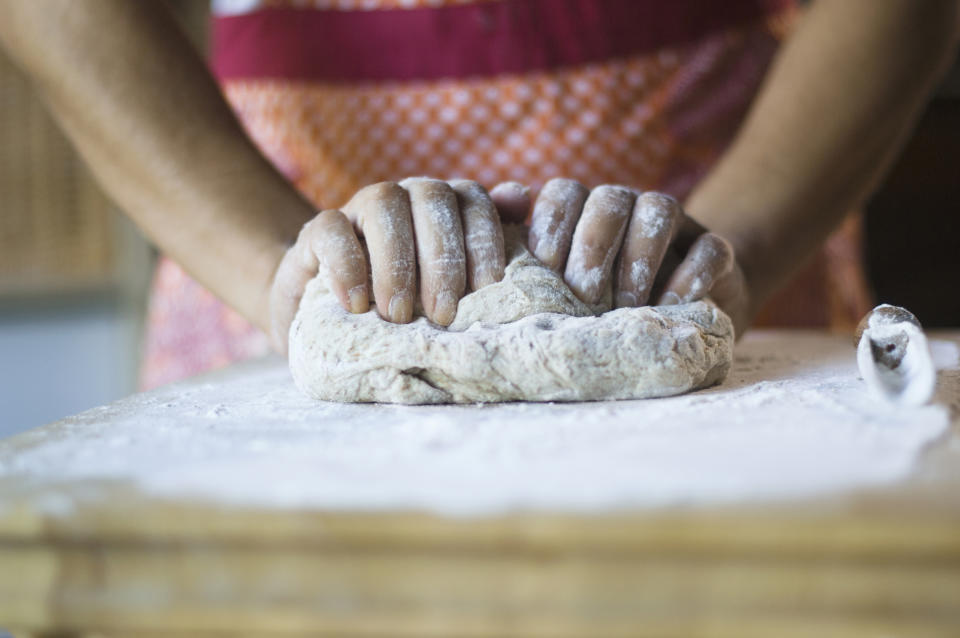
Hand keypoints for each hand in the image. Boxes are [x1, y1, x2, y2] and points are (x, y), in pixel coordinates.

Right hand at [269, 178, 529, 351]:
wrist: (331, 320)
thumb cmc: (409, 308)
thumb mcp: (452, 289)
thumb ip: (486, 246)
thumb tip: (522, 196)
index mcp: (446, 207)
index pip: (474, 201)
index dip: (484, 239)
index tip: (488, 287)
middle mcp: (407, 197)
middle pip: (433, 198)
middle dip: (442, 258)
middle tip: (443, 314)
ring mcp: (360, 209)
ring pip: (383, 203)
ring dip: (395, 262)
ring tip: (397, 315)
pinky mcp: (317, 230)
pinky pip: (331, 228)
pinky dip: (346, 265)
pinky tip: (356, 304)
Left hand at [527, 178, 750, 334]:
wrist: (680, 312)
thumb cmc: (600, 304)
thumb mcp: (561, 288)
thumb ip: (528, 264)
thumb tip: (495, 239)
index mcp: (583, 212)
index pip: (563, 194)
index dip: (552, 225)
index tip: (544, 268)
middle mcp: (626, 207)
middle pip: (608, 199)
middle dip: (592, 246)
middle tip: (585, 295)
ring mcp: (674, 226)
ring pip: (658, 208)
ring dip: (640, 257)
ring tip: (627, 306)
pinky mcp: (715, 248)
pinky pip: (709, 246)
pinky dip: (692, 273)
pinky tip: (672, 305)